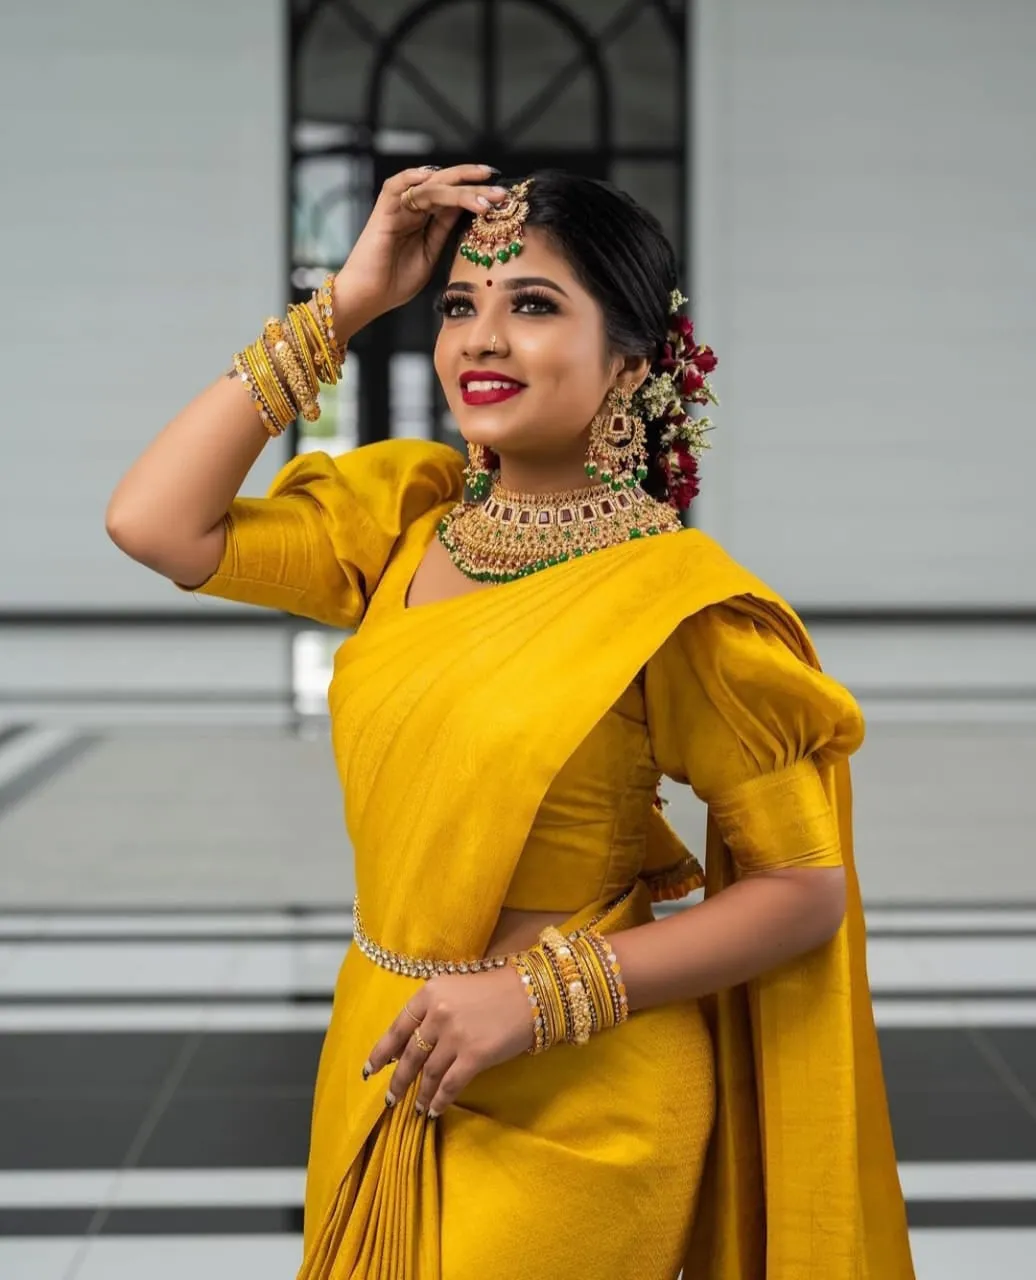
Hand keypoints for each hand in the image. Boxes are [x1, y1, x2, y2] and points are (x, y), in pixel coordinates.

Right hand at [331, 163, 508, 339]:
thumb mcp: (430, 254)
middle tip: (500, 189)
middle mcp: (412, 208)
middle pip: (446, 186)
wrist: (368, 297)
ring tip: (483, 198)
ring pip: (430, 187)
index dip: (476, 193)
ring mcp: (398, 208)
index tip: (502, 196)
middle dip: (474, 184)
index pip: (454, 198)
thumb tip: (464, 210)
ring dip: (458, 189)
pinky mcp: (383, 213)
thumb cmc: (395, 283)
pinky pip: (396, 187)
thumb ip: (444, 230)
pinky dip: (412, 178)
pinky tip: (433, 177)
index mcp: (424, 219)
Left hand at [363, 965, 534, 1117]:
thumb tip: (406, 1048)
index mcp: (430, 993)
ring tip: (416, 1108)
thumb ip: (431, 1013)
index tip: (371, 1070)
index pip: (398, 1027)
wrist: (533, 993)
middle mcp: (438, 1014)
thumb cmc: (495, 989)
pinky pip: (449, 1085)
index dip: (382, 1052)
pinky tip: (434, 1110)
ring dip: (420, 1094)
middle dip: (399, 1080)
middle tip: (391, 1098)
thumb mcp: (455, 990)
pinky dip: (439, 1100)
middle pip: (410, 1055)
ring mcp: (455, 1035)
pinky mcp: (474, 1055)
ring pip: (429, 1073)